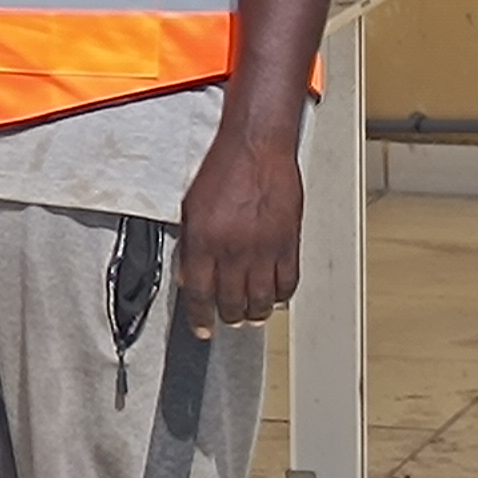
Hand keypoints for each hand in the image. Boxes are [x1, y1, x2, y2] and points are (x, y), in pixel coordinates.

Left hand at [176, 125, 303, 335]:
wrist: (255, 147)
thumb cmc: (221, 170)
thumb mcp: (191, 209)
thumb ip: (190, 246)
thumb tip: (189, 279)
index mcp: (204, 241)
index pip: (200, 294)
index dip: (200, 318)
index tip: (202, 330)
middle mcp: (234, 249)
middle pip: (232, 301)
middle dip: (228, 317)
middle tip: (228, 321)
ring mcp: (264, 248)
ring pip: (262, 298)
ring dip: (256, 312)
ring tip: (251, 315)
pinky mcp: (289, 242)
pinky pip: (288, 282)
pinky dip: (282, 295)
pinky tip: (275, 296)